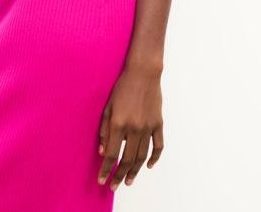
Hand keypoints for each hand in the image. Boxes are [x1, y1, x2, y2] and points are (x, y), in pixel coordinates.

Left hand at [97, 64, 163, 190]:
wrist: (143, 73)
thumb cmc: (122, 87)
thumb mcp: (108, 106)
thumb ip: (105, 129)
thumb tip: (103, 151)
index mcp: (119, 123)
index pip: (112, 154)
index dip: (106, 169)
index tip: (102, 180)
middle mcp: (134, 128)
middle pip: (127, 159)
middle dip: (119, 175)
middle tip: (114, 186)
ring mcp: (148, 127)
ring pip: (142, 156)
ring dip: (134, 171)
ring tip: (129, 181)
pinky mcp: (158, 124)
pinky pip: (158, 146)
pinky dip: (154, 158)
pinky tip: (148, 166)